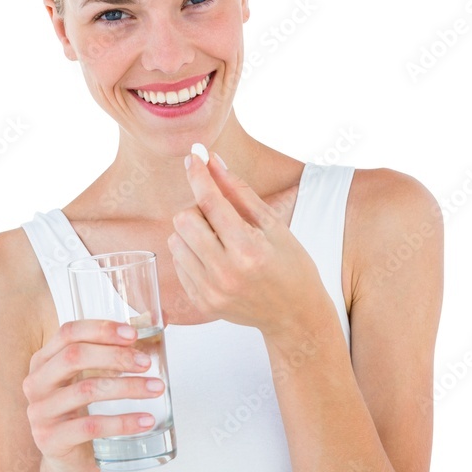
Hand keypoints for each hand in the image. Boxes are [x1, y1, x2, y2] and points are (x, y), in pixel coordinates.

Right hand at [22, 319, 164, 471]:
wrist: (68, 464)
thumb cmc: (82, 413)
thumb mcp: (93, 378)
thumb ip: (119, 349)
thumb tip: (162, 319)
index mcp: (44, 360)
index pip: (69, 332)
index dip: (102, 329)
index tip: (133, 335)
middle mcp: (36, 382)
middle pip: (74, 357)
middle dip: (116, 356)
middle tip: (147, 363)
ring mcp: (40, 412)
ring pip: (86, 390)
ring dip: (127, 387)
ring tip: (156, 388)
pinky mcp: (50, 440)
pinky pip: (90, 427)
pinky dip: (122, 422)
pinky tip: (146, 420)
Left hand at [166, 153, 333, 341]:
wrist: (295, 315)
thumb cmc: (291, 266)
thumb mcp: (273, 225)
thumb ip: (239, 191)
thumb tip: (213, 161)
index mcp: (249, 250)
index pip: (211, 203)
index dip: (199, 175)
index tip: (194, 157)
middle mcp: (226, 273)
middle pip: (184, 220)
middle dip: (197, 209)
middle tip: (219, 217)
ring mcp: (211, 291)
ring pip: (176, 241)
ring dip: (191, 232)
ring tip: (218, 240)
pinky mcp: (201, 303)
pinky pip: (178, 264)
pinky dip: (191, 253)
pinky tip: (215, 258)